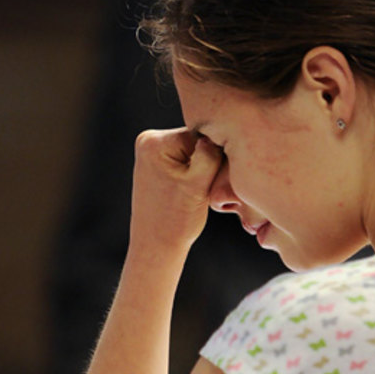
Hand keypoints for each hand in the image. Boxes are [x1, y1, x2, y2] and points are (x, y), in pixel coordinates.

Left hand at [130, 128, 222, 256]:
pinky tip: (194, 189)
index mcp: (155, 142)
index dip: (218, 153)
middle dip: (210, 159)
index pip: (202, 133)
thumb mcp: (199, 183)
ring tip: (201, 189)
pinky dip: (197, 172)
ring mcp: (151, 151)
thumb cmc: (177, 220)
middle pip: (198, 138)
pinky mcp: (157, 163)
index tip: (219, 176)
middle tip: (210, 185)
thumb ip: (211, 154)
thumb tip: (225, 128)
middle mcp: (149, 140)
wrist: (157, 246)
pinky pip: (188, 158)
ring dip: (205, 166)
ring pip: (195, 149)